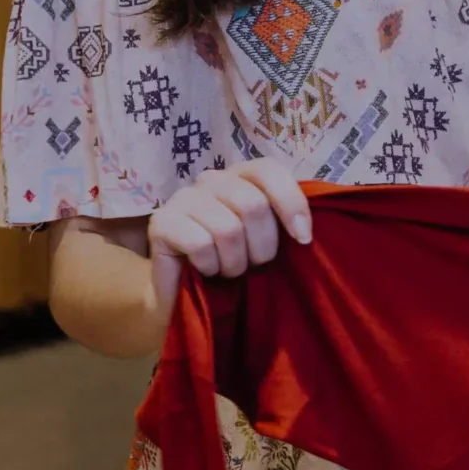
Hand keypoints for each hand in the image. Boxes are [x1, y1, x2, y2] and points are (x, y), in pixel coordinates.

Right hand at [146, 159, 312, 309]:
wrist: (187, 299)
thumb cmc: (234, 265)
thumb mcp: (266, 240)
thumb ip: (284, 221)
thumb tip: (307, 230)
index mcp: (240, 176)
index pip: (269, 170)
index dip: (291, 204)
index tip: (303, 240)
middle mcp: (211, 179)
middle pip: (252, 204)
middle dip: (262, 247)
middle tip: (253, 265)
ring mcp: (183, 197)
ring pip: (227, 228)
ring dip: (234, 263)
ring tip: (227, 271)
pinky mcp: (161, 222)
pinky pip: (200, 244)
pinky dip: (210, 267)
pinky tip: (204, 271)